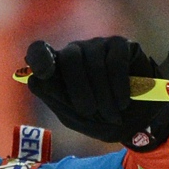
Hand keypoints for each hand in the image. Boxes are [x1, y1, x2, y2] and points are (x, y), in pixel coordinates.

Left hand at [25, 36, 168, 150]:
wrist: (135, 124)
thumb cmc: (98, 119)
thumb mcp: (72, 115)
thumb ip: (53, 97)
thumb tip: (33, 79)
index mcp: (57, 67)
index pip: (39, 51)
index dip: (39, 58)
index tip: (44, 73)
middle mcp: (75, 51)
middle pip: (70, 59)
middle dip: (80, 90)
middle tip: (91, 112)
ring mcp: (98, 45)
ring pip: (94, 63)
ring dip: (103, 94)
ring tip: (111, 113)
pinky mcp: (121, 45)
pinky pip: (115, 62)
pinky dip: (119, 85)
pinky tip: (123, 101)